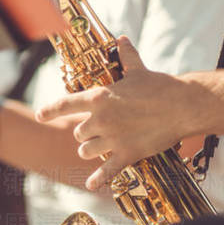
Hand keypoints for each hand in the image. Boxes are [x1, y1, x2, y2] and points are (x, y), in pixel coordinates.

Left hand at [35, 37, 223, 189]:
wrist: (183, 106)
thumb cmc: (160, 86)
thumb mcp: (138, 70)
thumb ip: (126, 57)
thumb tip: (122, 39)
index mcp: (99, 98)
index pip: (65, 104)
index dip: (50, 111)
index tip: (40, 115)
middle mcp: (101, 119)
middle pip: (77, 133)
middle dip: (84, 133)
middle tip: (98, 130)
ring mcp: (112, 139)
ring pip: (86, 151)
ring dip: (90, 150)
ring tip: (100, 148)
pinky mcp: (127, 154)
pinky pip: (107, 171)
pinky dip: (98, 179)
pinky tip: (91, 185)